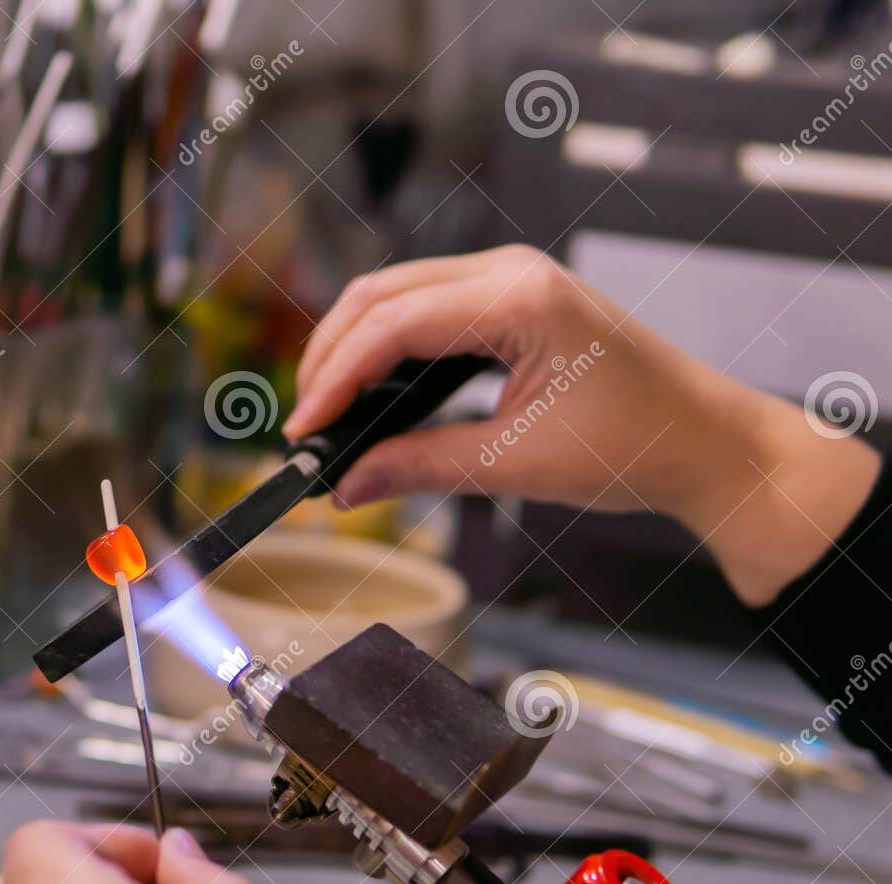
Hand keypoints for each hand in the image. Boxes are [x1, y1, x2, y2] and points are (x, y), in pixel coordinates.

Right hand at [284, 246, 879, 605]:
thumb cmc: (638, 444)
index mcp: (520, 298)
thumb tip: (349, 484)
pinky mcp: (512, 301)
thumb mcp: (518, 465)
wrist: (708, 442)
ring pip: (396, 296)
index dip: (335, 377)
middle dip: (330, 358)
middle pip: (381, 295)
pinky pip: (426, 309)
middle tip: (304, 426)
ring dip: (353, 348)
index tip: (304, 431)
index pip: (392, 323)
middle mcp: (512, 272)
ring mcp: (512, 280)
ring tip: (326, 412)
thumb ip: (422, 468)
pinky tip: (369, 392)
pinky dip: (387, 347)